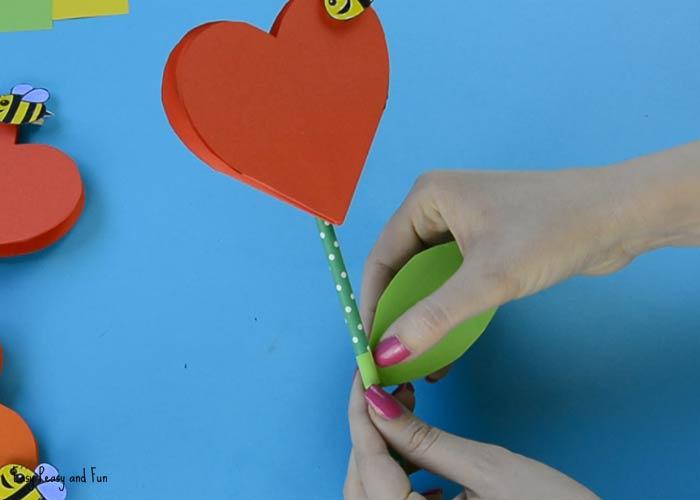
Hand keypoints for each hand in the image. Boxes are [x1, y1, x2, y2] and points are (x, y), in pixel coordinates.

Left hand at [345, 378, 599, 499]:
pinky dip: (398, 475)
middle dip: (369, 433)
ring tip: (404, 411)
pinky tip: (418, 453)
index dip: (361, 416)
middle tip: (386, 389)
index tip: (363, 377)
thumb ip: (425, 440)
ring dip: (382, 452)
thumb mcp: (488, 469)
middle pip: (362, 483)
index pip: (369, 466)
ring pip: (374, 494)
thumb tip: (379, 403)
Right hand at [361, 144, 699, 369]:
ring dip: (423, 319)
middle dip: (397, 316)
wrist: (619, 216)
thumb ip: (433, 317)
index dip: (371, 305)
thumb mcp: (487, 278)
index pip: (382, 258)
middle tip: (393, 359)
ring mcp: (464, 224)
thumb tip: (388, 354)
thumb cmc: (551, 231)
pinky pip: (454, 281)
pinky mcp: (487, 243)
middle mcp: (439, 207)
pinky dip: (449, 312)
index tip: (368, 346)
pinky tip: (448, 347)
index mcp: (427, 198)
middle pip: (402, 270)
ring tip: (419, 362)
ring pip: (428, 279)